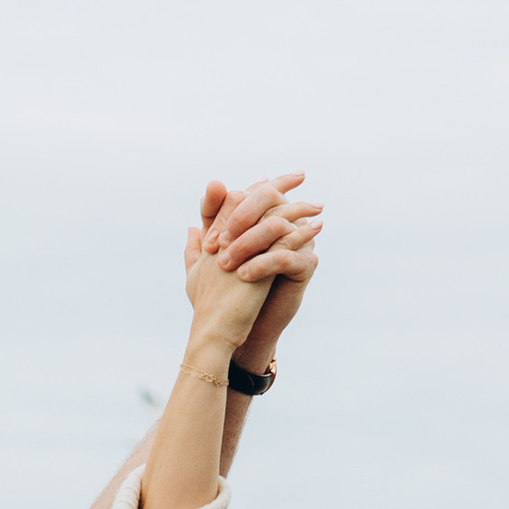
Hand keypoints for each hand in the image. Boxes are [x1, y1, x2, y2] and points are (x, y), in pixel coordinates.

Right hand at [183, 169, 320, 366]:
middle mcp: (227, 236)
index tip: (272, 180)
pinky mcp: (258, 265)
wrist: (212, 333)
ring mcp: (243, 249)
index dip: (255, 187)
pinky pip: (285, 240)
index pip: (235, 199)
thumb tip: (191, 229)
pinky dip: (303, 231)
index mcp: (214, 236)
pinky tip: (316, 228)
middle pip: (254, 198)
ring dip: (298, 206)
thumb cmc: (205, 309)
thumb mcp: (194, 274)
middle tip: (300, 175)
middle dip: (280, 183)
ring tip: (317, 205)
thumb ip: (191, 250)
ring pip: (273, 215)